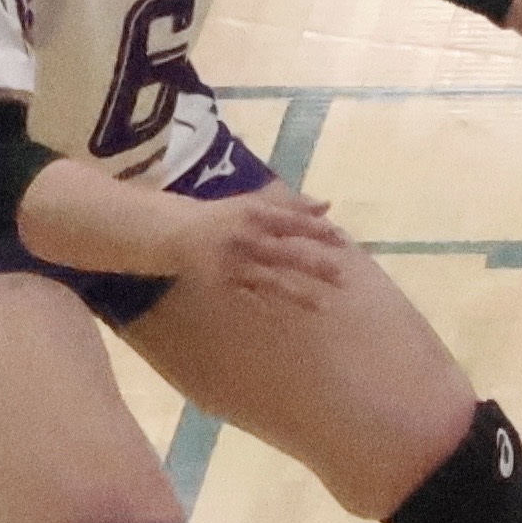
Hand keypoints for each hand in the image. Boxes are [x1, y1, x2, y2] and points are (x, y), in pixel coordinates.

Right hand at [153, 180, 358, 308]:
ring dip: (299, 294)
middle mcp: (247, 237)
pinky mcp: (224, 282)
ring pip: (272, 280)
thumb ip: (290, 204)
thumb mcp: (253, 203)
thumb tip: (327, 204)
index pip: (293, 221)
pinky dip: (267, 307)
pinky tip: (286, 318)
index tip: (342, 241)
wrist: (178, 231)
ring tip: (324, 306)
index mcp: (256, 213)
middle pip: (287, 253)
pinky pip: (250, 296)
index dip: (318, 231)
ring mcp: (235, 263)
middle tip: (343, 277)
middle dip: (316, 266)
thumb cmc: (225, 217)